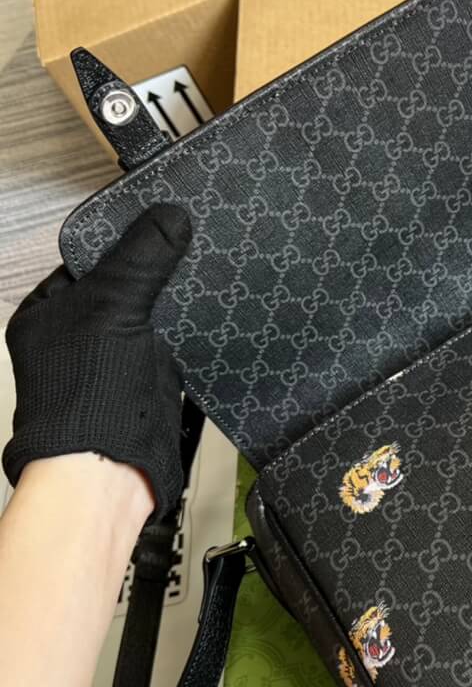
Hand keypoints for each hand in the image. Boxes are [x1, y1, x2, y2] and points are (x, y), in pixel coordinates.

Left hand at [3, 204, 191, 520]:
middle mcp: (77, 335)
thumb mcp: (112, 307)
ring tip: (206, 271)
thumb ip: (142, 259)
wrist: (111, 468)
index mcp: (46, 314)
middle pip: (125, 284)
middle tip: (190, 240)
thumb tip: (169, 217)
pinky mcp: (150, 378)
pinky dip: (192, 328)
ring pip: (152, 312)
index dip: (125, 237)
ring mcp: (115, 357)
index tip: (160, 218)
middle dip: (157, 268)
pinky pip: (174, 340)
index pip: (88, 258)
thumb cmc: (85, 398)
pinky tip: (211, 312)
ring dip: (177, 300)